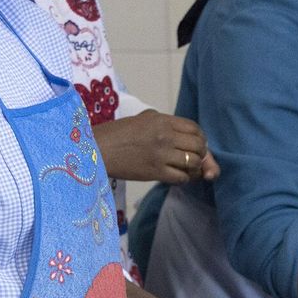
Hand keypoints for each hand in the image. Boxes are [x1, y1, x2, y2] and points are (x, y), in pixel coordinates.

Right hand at [93, 110, 219, 183]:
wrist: (97, 150)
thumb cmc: (116, 134)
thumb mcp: (141, 119)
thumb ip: (162, 122)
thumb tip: (182, 132)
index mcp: (162, 120)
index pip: (194, 128)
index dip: (200, 137)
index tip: (196, 144)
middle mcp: (165, 135)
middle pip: (198, 145)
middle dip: (200, 153)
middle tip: (194, 158)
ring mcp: (161, 154)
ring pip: (193, 162)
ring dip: (193, 168)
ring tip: (187, 169)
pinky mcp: (155, 172)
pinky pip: (181, 177)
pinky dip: (184, 178)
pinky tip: (177, 176)